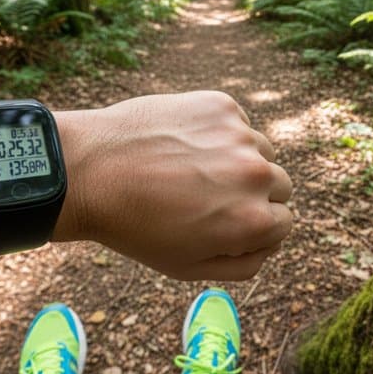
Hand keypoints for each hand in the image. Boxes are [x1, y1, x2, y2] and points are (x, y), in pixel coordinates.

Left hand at [54, 91, 292, 280]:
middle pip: (279, 185)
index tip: (223, 220)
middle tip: (207, 195)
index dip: (253, 226)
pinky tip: (181, 144)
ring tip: (190, 168)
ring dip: (238, 160)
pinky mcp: (221, 105)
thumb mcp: (189, 268)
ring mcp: (240, 135)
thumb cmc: (136, 226)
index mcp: (254, 221)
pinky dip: (217, 133)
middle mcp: (257, 175)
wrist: (89, 170)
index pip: (283, 222)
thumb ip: (244, 264)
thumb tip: (271, 243)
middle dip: (252, 193)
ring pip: (260, 150)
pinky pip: (236, 123)